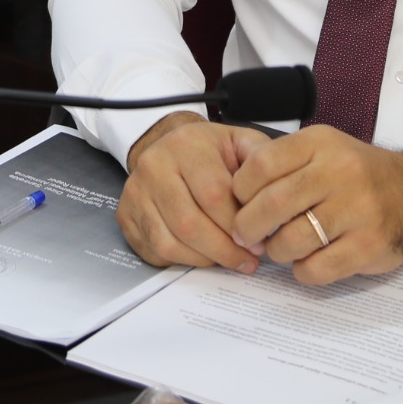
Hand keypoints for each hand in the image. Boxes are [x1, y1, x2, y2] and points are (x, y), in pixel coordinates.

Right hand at [116, 114, 269, 272]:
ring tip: (229, 259)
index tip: (259, 242)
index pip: (213, 195)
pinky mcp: (126, 216)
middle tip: (248, 259)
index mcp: (185, 144)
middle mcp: (153, 166)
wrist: (167, 144)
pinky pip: (155, 251)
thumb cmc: (209, 150)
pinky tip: (204, 256)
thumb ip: (261, 162)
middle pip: (189, 224)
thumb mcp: (240, 142)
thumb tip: (276, 198)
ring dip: (205, 259)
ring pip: (170, 242)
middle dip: (224, 249)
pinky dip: (183, 261)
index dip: (239, 225)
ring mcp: (135, 192)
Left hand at [229, 126, 402, 285]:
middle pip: (272, 204)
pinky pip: (316, 269)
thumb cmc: (357, 175)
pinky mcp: (369, 246)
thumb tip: (233, 198)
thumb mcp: (323, 150)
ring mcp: (357, 210)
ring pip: (291, 240)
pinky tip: (307, 261)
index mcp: (321, 143)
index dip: (240, 189)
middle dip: (248, 226)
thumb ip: (283, 165)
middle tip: (245, 235)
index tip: (238, 203)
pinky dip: (302, 271)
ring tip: (281, 247)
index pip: (261, 165)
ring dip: (276, 250)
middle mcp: (340, 172)